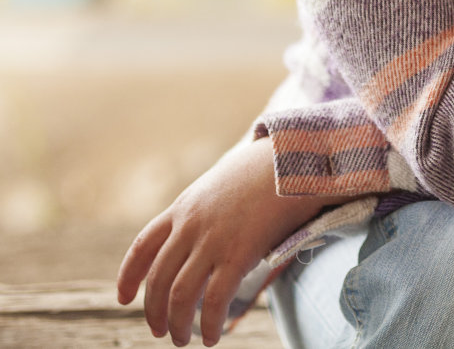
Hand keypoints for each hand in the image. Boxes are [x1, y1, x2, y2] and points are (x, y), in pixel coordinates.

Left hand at [116, 137, 348, 346]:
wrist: (295, 158)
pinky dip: (210, 323)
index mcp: (183, 207)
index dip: (128, 277)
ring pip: (180, 294)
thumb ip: (210, 212)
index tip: (123, 299)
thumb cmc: (267, 170)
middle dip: (154, 311)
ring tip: (184, 339)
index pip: (142, 247)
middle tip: (160, 332)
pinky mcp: (238, 253)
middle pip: (157, 278)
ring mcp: (212, 240)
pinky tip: (213, 336)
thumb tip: (213, 238)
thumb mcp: (223, 185)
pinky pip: (215, 299)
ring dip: (178, 324)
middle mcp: (190, 226)